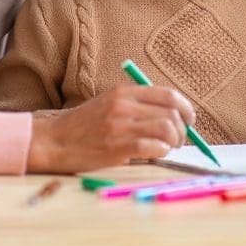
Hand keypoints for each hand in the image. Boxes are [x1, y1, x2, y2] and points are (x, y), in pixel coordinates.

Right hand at [26, 85, 194, 173]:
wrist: (54, 140)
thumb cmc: (83, 125)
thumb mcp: (109, 103)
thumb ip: (136, 105)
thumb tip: (172, 117)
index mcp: (124, 91)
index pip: (168, 94)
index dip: (186, 108)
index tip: (190, 120)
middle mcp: (124, 105)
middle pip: (172, 113)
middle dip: (183, 129)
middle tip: (179, 140)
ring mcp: (120, 126)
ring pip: (166, 129)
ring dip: (174, 142)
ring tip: (168, 148)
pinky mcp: (116, 147)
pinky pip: (153, 147)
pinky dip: (161, 151)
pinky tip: (156, 154)